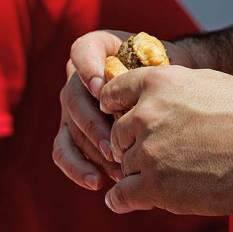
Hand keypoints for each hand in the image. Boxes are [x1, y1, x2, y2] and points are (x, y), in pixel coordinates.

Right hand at [53, 30, 199, 189]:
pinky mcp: (72, 132)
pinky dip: (77, 168)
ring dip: (92, 151)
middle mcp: (77, 77)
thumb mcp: (166, 62)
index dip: (87, 70)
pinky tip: (97, 182)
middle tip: (115, 146)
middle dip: (94, 126)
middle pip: (74, 99)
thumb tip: (151, 90)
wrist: (168, 92)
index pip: (82, 52)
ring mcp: (72, 107)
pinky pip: (64, 150)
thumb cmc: (168, 74)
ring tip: (117, 170)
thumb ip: (154, 69)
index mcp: (96, 50)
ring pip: (70, 129)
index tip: (101, 90)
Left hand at [100, 65, 232, 215]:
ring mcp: (149, 150)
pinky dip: (120, 201)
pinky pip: (122, 196)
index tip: (115, 117)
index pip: (114, 92)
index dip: (114, 108)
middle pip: (118, 135)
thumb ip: (173, 91)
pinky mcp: (156, 185)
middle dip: (131, 146)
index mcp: (158, 82)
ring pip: (124, 166)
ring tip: (163, 181)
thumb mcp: (207, 83)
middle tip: (154, 158)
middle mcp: (146, 113)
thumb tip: (159, 100)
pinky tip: (123, 202)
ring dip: (137, 175)